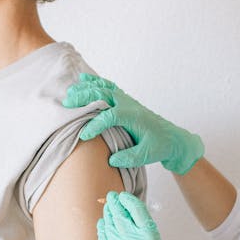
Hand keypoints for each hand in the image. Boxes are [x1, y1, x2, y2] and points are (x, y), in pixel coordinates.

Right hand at [63, 74, 203, 174]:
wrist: (172, 138)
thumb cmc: (159, 146)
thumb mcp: (146, 155)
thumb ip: (129, 157)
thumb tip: (111, 159)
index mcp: (133, 116)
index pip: (109, 116)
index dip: (95, 125)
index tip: (84, 135)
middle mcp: (128, 105)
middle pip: (103, 95)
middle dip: (84, 98)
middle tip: (67, 103)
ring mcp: (126, 100)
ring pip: (104, 89)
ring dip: (86, 88)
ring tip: (70, 92)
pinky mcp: (125, 100)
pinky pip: (108, 87)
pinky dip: (95, 82)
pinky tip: (83, 79)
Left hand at [98, 192, 184, 239]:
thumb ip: (142, 227)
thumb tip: (126, 208)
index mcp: (150, 237)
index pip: (136, 209)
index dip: (127, 199)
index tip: (123, 196)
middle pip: (119, 215)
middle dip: (114, 204)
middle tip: (111, 197)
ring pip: (108, 225)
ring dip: (108, 215)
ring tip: (108, 209)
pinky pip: (102, 239)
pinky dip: (102, 229)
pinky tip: (104, 225)